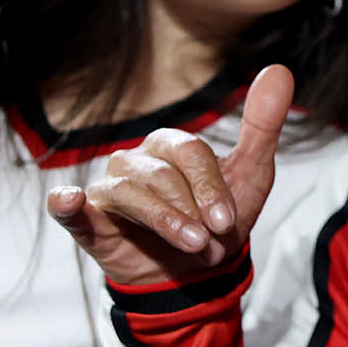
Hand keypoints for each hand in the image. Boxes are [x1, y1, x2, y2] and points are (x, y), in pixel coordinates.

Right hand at [48, 65, 291, 286]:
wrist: (196, 277)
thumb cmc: (218, 220)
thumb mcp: (251, 174)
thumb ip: (262, 124)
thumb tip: (280, 70)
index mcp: (170, 144)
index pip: (190, 152)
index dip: (211, 188)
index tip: (226, 223)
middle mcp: (135, 160)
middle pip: (163, 174)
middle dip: (191, 211)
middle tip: (208, 242)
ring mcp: (109, 188)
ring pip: (131, 193)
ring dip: (165, 224)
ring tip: (191, 247)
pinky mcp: (89, 221)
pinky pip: (71, 209)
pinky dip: (67, 203)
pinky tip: (71, 201)